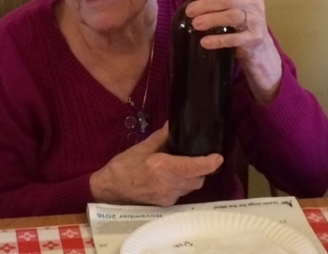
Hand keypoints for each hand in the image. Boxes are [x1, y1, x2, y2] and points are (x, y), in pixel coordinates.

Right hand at [89, 123, 222, 205]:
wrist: (109, 190)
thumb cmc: (123, 166)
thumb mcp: (142, 147)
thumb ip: (161, 137)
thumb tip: (173, 124)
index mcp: (163, 168)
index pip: (193, 167)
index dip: (209, 163)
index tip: (218, 157)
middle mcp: (168, 185)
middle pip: (197, 179)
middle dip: (203, 169)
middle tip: (202, 155)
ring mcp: (167, 196)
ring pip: (191, 187)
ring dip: (193, 176)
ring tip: (186, 163)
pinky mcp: (165, 203)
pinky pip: (182, 192)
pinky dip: (183, 183)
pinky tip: (174, 174)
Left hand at [185, 0, 282, 103]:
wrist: (260, 47)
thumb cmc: (242, 22)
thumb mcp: (237, 6)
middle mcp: (256, 4)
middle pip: (228, 0)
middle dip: (206, 5)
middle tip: (190, 12)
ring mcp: (257, 21)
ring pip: (232, 16)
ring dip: (211, 19)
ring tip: (195, 24)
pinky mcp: (254, 39)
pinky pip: (234, 38)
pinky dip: (218, 40)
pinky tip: (205, 42)